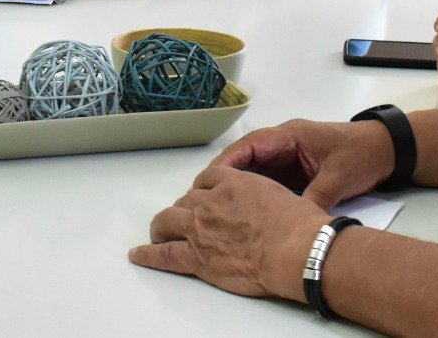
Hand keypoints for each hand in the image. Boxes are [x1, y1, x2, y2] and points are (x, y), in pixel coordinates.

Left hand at [130, 165, 326, 301]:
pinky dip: (148, 255)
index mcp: (234, 182)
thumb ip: (265, 198)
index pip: (207, 180)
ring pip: (167, 220)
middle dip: (184, 207)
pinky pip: (164, 255)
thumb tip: (272, 208)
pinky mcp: (197, 257)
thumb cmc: (298, 225)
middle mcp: (211, 202)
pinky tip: (138, 254)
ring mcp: (200, 228)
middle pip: (186, 199)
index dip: (203, 189)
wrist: (296, 249)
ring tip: (158, 232)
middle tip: (185, 217)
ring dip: (161, 225)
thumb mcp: (282, 196)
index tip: (204, 195)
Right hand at [210, 118, 393, 210]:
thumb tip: (296, 225)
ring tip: (216, 208)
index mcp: (290, 136)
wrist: (385, 150)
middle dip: (224, 177)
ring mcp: (286, 156)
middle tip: (204, 199)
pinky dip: (254, 192)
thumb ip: (315, 198)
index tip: (210, 181)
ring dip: (236, 186)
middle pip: (245, 157)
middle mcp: (283, 143)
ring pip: (253, 170)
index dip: (228, 163)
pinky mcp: (292, 170)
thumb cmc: (361, 155)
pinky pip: (267, 180)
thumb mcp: (339, 178)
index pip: (250, 145)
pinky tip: (243, 211)